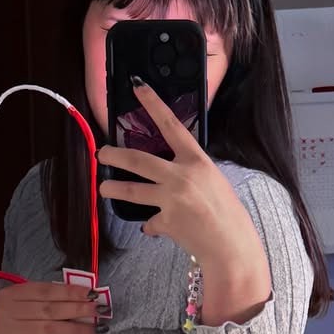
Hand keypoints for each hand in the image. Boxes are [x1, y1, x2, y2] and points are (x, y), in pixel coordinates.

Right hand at [0, 281, 103, 333]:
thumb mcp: (27, 310)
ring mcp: (9, 331)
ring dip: (77, 326)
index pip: (44, 290)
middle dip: (77, 307)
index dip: (70, 291)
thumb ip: (47, 301)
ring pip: (51, 327)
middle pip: (49, 307)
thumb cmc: (20, 330)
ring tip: (96, 327)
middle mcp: (5, 310)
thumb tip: (83, 296)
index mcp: (9, 295)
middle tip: (99, 309)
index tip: (91, 292)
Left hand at [97, 80, 260, 265]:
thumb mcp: (211, 180)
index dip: (153, 104)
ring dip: (113, 189)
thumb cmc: (226, 212)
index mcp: (197, 160)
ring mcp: (172, 200)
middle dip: (114, 156)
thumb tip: (165, 173)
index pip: (171, 125)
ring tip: (103, 189)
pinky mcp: (166, 222)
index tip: (138, 88)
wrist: (231, 245)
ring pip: (132, 191)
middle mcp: (182, 176)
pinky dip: (152, 225)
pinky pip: (150, 222)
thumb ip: (188, 172)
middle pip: (138, 160)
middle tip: (101, 153)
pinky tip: (156, 228)